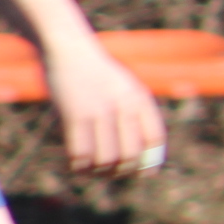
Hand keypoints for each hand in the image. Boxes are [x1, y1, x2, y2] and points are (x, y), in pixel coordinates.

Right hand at [40, 36, 166, 176]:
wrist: (67, 49)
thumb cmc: (95, 72)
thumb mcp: (124, 87)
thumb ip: (133, 114)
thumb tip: (135, 156)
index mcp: (140, 98)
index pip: (155, 139)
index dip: (150, 161)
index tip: (142, 173)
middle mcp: (125, 105)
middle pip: (132, 155)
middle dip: (122, 172)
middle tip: (111, 174)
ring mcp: (101, 110)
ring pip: (107, 159)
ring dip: (99, 172)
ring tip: (92, 171)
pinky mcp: (76, 114)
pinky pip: (81, 154)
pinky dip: (79, 166)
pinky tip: (76, 165)